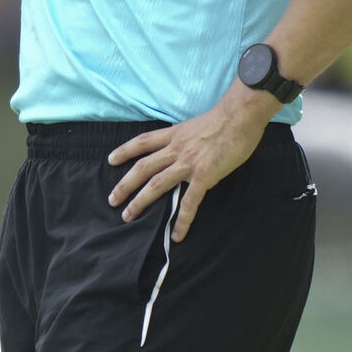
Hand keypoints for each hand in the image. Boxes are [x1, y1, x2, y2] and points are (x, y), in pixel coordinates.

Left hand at [107, 84, 282, 241]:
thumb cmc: (224, 119)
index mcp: (174, 135)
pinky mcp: (204, 176)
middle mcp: (176, 149)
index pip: (142, 142)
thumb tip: (185, 150)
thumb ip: (186, 139)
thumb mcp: (195, 125)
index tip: (111, 160)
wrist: (240, 116)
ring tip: (128, 216)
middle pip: (143, 167)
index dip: (125, 151)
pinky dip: (182, 220)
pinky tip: (177, 235)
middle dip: (125, 184)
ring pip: (157, 184)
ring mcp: (188, 163)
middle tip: (112, 200)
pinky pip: (189, 202)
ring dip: (140, 201)